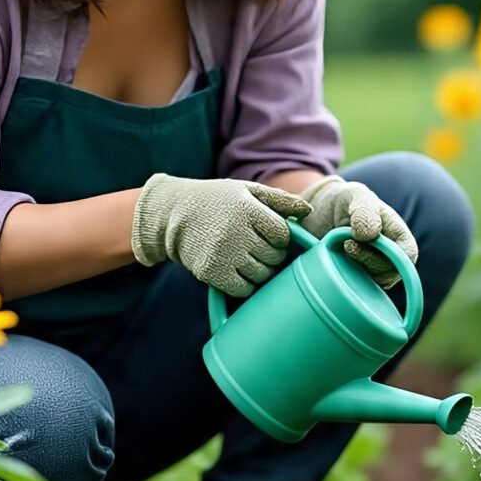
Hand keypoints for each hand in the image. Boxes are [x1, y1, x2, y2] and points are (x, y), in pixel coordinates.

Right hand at [132, 174, 310, 297]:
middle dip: (271, 254)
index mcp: (247, 208)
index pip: (282, 234)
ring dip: (259, 270)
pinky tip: (236, 271)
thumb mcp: (246, 191)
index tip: (269, 234)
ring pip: (261, 275)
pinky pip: (243, 289)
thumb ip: (279, 199)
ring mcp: (223, 253)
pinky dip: (245, 284)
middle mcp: (236, 231)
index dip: (279, 237)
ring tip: (246, 258)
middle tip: (256, 247)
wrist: (172, 215)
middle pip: (274, 257)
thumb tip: (308, 211)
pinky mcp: (211, 272)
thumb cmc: (215, 201)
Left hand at [300, 175, 417, 288]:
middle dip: (364, 260)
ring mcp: (372, 272)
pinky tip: (332, 262)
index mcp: (399, 238)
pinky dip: (342, 279)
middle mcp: (390, 259)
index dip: (388, 254)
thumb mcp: (355, 196)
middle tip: (344, 243)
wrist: (320, 213)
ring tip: (338, 249)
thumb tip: (369, 236)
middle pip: (388, 274)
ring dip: (352, 270)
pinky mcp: (355, 281)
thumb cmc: (345, 201)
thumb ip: (364, 211)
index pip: (407, 256)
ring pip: (370, 285)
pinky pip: (353, 290)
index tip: (358, 239)